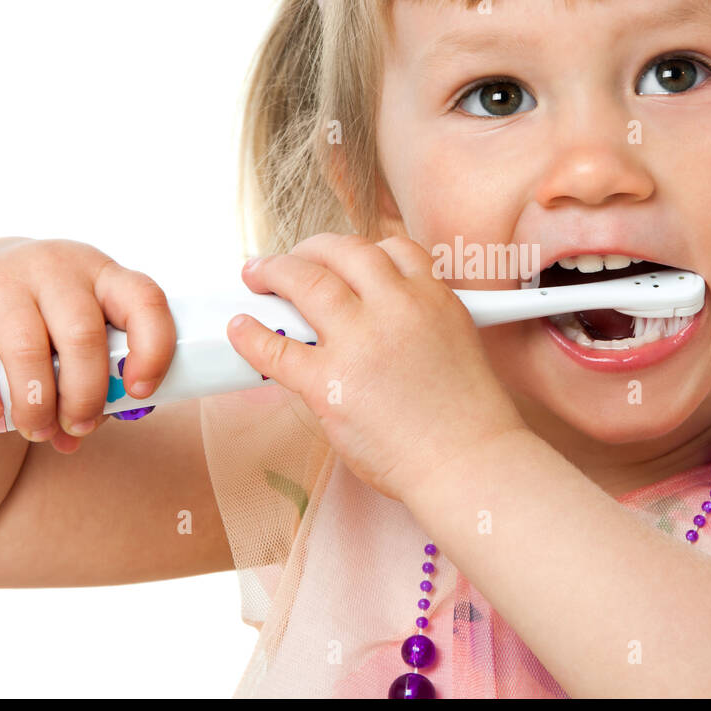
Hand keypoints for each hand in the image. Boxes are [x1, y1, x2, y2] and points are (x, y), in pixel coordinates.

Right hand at [0, 237, 175, 452]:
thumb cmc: (42, 320)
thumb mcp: (75, 332)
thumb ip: (90, 379)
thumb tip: (75, 438)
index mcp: (103, 275)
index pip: (145, 301)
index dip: (153, 349)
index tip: (139, 392)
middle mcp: (57, 266)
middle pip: (83, 336)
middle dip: (85, 396)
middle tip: (78, 426)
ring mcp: (3, 277)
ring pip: (28, 348)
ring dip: (36, 404)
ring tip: (37, 430)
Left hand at [227, 233, 527, 502]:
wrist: (468, 462)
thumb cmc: (468, 421)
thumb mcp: (459, 345)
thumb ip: (420, 324)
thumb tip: (378, 322)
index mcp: (433, 298)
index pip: (392, 249)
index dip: (360, 250)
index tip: (342, 259)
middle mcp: (396, 307)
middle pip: (342, 253)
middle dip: (309, 250)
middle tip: (290, 260)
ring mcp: (360, 341)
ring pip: (306, 282)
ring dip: (275, 272)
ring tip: (257, 275)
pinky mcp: (329, 382)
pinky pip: (277, 347)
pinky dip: (252, 333)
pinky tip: (241, 327)